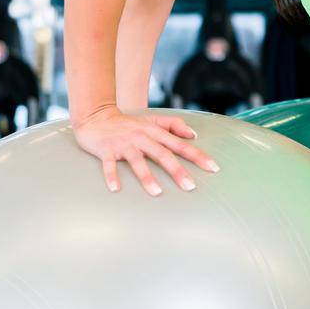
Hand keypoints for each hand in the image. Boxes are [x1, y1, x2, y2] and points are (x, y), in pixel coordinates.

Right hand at [73, 107, 218, 195]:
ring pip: (137, 161)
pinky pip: (109, 164)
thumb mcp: (152, 120)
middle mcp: (141, 137)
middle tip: (190, 186)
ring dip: (147, 177)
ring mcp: (123, 144)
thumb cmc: (128, 123)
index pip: (180, 145)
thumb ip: (174, 125)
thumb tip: (193, 135)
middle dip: (177, 170)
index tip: (213, 168)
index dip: (197, 155)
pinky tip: (116, 189)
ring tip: (157, 192)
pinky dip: (112, 176)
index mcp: (154, 131)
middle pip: (162, 154)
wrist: (96, 116)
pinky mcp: (106, 150)